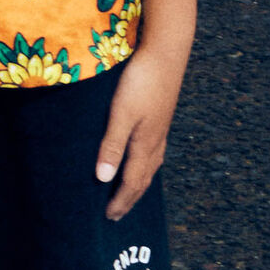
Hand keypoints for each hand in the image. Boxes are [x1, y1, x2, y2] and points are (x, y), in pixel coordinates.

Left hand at [96, 42, 185, 217]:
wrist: (166, 52)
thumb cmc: (141, 81)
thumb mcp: (121, 113)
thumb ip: (112, 145)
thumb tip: (104, 179)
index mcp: (145, 144)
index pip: (131, 182)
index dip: (120, 201)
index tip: (109, 218)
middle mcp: (155, 141)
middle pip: (143, 178)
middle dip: (130, 198)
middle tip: (118, 214)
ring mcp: (160, 128)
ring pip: (151, 165)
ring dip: (139, 183)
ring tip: (130, 192)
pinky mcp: (161, 116)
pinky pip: (154, 151)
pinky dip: (146, 164)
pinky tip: (143, 157)